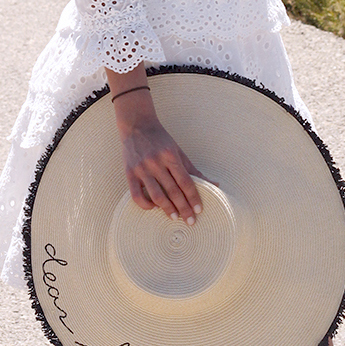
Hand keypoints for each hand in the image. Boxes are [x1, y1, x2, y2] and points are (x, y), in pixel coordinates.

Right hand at [112, 88, 203, 223]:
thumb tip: (215, 184)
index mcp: (170, 156)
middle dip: (184, 208)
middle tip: (191, 221)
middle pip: (173, 191)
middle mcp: (156, 162)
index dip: (193, 197)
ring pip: (156, 195)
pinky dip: (146, 205)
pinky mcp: (129, 173)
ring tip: (175, 217)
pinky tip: (154, 208)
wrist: (136, 124)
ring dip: (167, 209)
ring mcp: (141, 168)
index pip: (185, 181)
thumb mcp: (178, 151)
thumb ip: (193, 170)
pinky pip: (136, 195)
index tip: (199, 210)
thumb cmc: (161, 139)